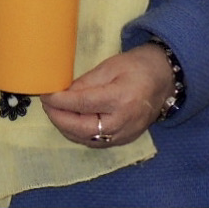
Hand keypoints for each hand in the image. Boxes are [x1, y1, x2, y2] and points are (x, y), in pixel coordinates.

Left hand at [39, 43, 173, 147]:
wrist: (162, 80)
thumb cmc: (136, 67)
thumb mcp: (109, 66)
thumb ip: (86, 82)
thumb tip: (63, 93)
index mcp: (120, 99)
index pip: (83, 104)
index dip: (61, 101)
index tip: (46, 95)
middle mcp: (122, 122)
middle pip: (82, 128)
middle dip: (59, 118)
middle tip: (46, 105)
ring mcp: (124, 135)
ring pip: (86, 139)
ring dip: (66, 128)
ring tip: (54, 111)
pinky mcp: (123, 141)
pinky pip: (95, 142)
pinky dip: (78, 134)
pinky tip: (69, 121)